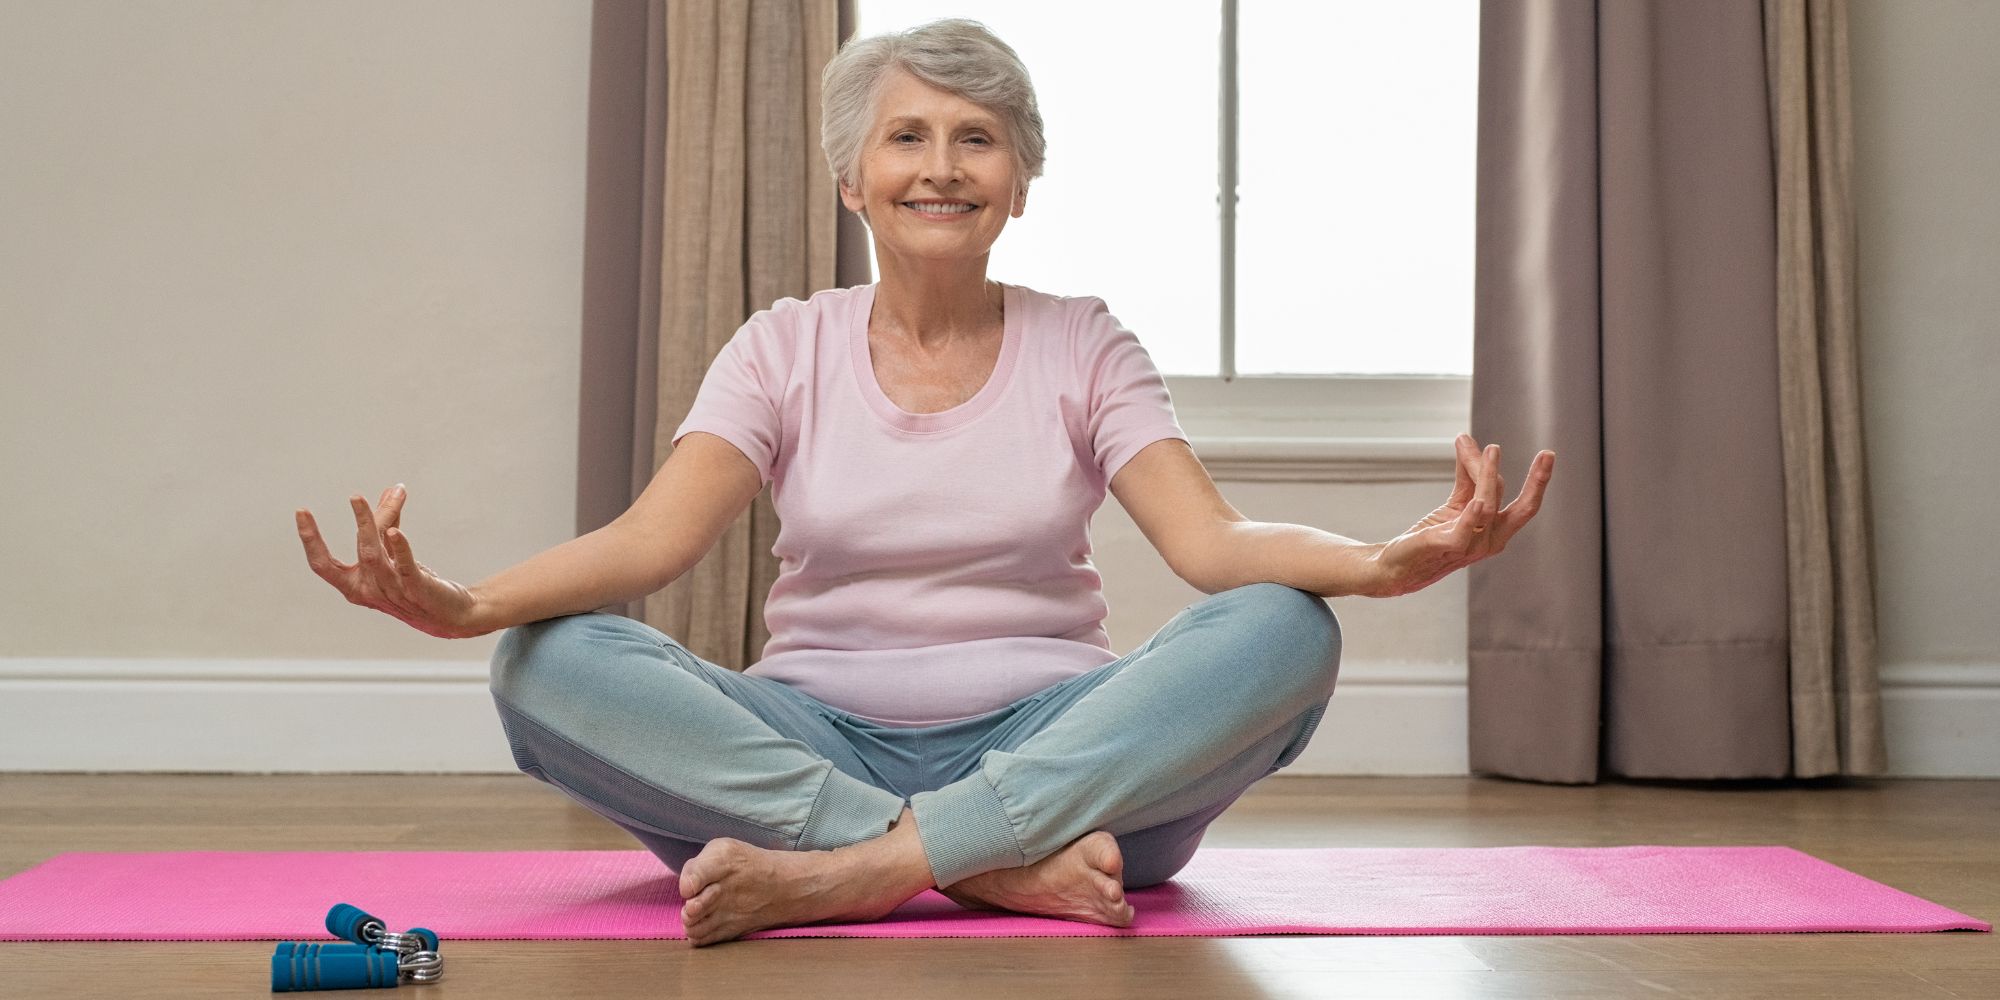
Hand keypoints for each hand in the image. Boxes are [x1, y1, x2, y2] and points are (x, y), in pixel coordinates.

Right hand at [296, 485, 490, 637]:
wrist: (451, 614)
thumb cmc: (415, 585)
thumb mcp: (394, 554)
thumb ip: (391, 523)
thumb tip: (394, 488)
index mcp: (355, 585)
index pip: (322, 565)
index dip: (310, 539)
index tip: (301, 511)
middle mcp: (368, 591)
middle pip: (353, 555)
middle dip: (337, 532)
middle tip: (339, 500)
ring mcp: (392, 591)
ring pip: (374, 556)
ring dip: (370, 526)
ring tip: (360, 501)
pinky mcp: (416, 589)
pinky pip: (405, 566)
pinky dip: (400, 548)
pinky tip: (396, 531)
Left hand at [1365, 434, 1554, 597]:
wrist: (1399, 565)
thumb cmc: (1431, 536)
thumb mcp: (1456, 502)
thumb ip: (1466, 474)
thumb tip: (1466, 438)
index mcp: (1496, 530)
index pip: (1524, 503)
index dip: (1537, 479)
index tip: (1548, 453)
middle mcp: (1490, 540)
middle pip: (1523, 510)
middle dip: (1538, 482)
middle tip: (1548, 454)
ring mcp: (1472, 546)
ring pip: (1488, 506)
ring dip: (1488, 476)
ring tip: (1491, 450)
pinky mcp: (1448, 546)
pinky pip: (1465, 530)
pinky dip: (1473, 514)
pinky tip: (1478, 501)